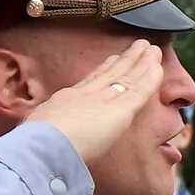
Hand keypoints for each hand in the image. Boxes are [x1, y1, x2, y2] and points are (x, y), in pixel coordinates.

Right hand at [24, 37, 166, 170]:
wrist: (42, 146)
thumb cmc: (36, 148)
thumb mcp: (38, 134)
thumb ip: (47, 135)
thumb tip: (40, 145)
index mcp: (66, 103)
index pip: (89, 83)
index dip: (103, 70)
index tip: (112, 59)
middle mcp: (86, 96)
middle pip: (110, 74)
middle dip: (126, 60)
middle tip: (139, 46)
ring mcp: (102, 101)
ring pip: (127, 78)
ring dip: (141, 63)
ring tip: (153, 49)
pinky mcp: (119, 111)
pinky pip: (138, 92)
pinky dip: (150, 80)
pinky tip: (158, 69)